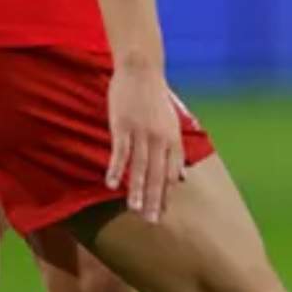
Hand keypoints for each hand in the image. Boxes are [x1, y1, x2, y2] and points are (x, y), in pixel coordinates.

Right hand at [104, 65, 184, 222]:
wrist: (142, 70)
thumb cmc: (156, 99)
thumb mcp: (172, 124)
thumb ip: (176, 152)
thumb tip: (182, 178)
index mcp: (172, 139)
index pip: (171, 173)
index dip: (167, 194)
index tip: (162, 212)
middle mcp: (160, 138)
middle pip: (157, 174)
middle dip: (155, 199)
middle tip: (151, 221)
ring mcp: (141, 132)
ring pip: (139, 166)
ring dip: (136, 189)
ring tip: (134, 209)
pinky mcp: (123, 125)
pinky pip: (120, 152)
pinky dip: (116, 169)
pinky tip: (110, 184)